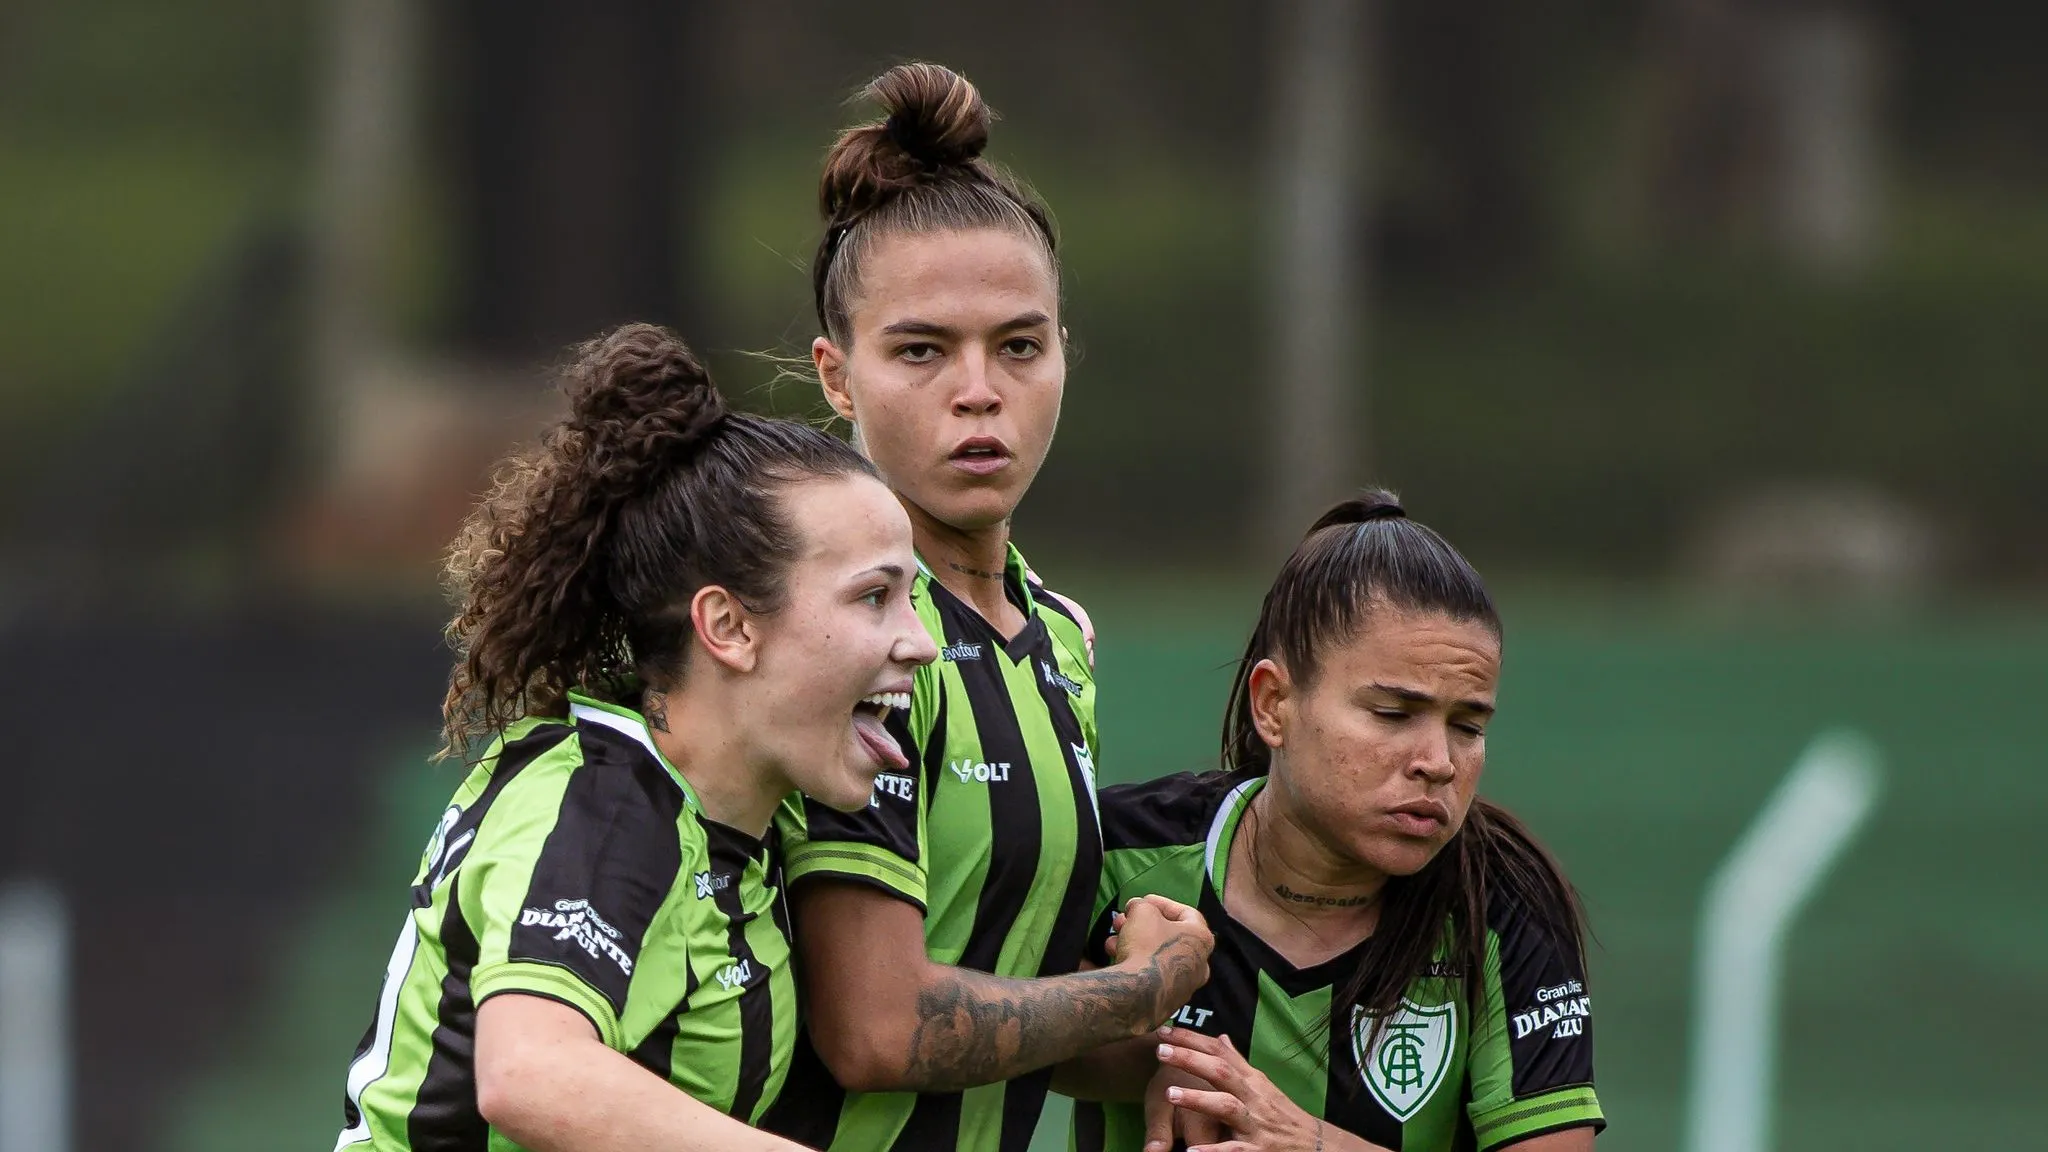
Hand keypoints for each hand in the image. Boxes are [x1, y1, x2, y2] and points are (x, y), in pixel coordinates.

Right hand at [1109, 896, 1212, 1026]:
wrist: (1138, 995)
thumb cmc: (1147, 947)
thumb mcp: (1142, 912)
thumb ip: (1141, 905)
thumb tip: (1137, 908)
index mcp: (1201, 939)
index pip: (1185, 913)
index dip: (1161, 903)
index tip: (1142, 901)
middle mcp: (1199, 963)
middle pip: (1168, 935)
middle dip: (1142, 925)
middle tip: (1123, 920)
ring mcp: (1184, 985)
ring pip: (1157, 956)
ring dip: (1133, 943)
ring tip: (1113, 940)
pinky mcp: (1168, 1001)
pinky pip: (1152, 975)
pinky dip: (1136, 964)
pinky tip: (1116, 958)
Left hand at [1156, 1026, 1330, 1151]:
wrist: (1315, 1144)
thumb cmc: (1282, 1113)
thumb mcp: (1261, 1085)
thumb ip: (1238, 1063)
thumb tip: (1220, 1038)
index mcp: (1251, 1080)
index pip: (1220, 1052)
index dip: (1192, 1040)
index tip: (1164, 1031)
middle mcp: (1253, 1097)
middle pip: (1221, 1072)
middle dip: (1190, 1060)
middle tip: (1160, 1051)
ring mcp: (1256, 1123)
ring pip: (1227, 1107)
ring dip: (1198, 1100)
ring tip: (1169, 1094)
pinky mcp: (1259, 1150)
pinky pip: (1234, 1149)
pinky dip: (1213, 1151)